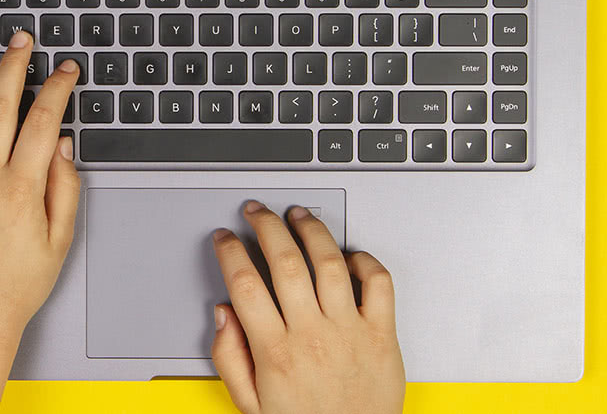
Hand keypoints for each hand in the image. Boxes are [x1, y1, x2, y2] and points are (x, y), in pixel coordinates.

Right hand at [211, 201, 404, 413]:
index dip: (230, 252)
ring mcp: (349, 331)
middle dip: (266, 226)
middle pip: (284, 261)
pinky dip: (365, 260)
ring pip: (328, 262)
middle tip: (257, 212)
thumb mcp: (251, 404)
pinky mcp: (382, 333)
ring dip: (311, 230)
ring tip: (299, 216)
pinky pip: (378, 283)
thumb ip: (231, 358)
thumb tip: (224, 316)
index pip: (245, 284)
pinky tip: (348, 254)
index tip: (225, 239)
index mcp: (276, 351)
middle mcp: (312, 335)